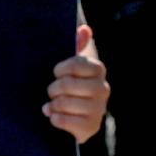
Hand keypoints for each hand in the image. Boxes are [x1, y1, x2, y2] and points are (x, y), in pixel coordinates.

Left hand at [45, 24, 107, 141]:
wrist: (78, 119)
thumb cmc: (72, 86)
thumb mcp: (73, 65)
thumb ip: (78, 45)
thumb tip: (84, 29)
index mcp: (98, 69)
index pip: (75, 63)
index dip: (60, 70)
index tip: (57, 73)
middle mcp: (103, 88)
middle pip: (66, 84)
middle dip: (53, 89)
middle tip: (53, 93)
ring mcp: (99, 109)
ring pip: (63, 103)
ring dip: (52, 105)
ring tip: (53, 106)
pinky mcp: (92, 127)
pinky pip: (63, 120)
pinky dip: (54, 119)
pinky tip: (55, 117)